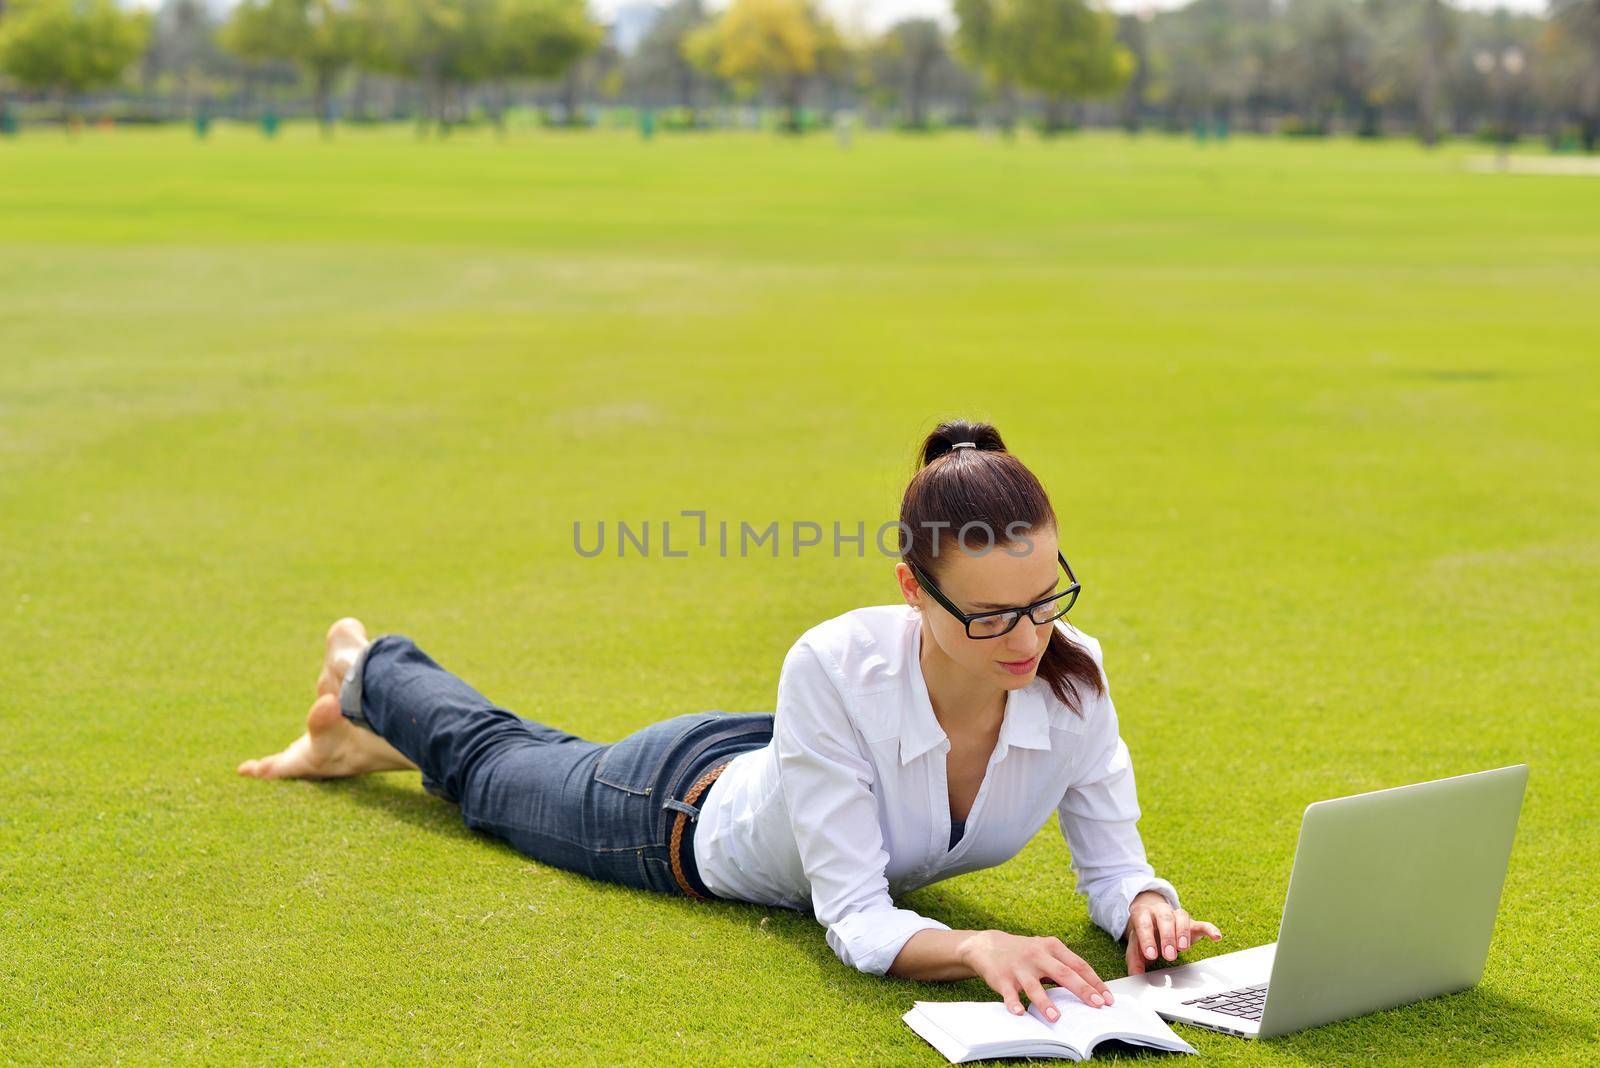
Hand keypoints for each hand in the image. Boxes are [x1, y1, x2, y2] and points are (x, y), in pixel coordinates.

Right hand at [957, 930, 1115, 1020]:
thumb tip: (1092, 990)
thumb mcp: (1046, 951)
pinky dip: (1014, 1004)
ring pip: (1035, 987)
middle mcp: (1037, 955)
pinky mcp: (1002, 979)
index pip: (1079, 965)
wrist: (988, 945)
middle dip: (1082, 990)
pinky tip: (1020, 1013)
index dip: (1095, 982)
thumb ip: (1066, 966)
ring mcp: (1019, 968)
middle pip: (1063, 973)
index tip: (1108, 998)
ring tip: (1057, 1017)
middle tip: (1097, 1004)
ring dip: (1046, 1003)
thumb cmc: (1025, 952)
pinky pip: (1009, 994)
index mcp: (1052, 947)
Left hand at [1123, 890, 1222, 975]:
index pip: (1143, 924)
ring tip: (1183, 949)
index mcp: (1143, 915)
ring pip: (1181, 917)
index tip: (1151, 955)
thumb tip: (1135, 976)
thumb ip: (1134, 960)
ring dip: (1183, 933)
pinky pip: (1202, 923)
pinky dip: (1210, 929)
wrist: (1152, 916)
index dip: (1147, 939)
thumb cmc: (1144, 934)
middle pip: (1164, 919)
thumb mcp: (1135, 945)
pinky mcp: (1192, 922)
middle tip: (1169, 956)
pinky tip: (1216, 937)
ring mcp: (1176, 915)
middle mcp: (1160, 911)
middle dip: (1167, 937)